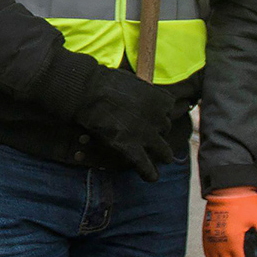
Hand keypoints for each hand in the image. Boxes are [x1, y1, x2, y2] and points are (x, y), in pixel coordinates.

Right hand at [72, 65, 183, 181]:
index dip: (157, 112)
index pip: (168, 109)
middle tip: (142, 131)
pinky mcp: (131, 148)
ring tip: (153, 157)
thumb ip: (143, 92)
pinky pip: (147, 168)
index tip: (147, 112)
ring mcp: (147, 135)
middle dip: (156, 131)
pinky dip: (149, 174)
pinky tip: (149, 176)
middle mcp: (159, 118)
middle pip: (166, 130)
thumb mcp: (133, 81)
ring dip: (160, 154)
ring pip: (165, 153)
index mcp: (161, 100)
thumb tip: (143, 97)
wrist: (88, 91)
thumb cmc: (105, 82)